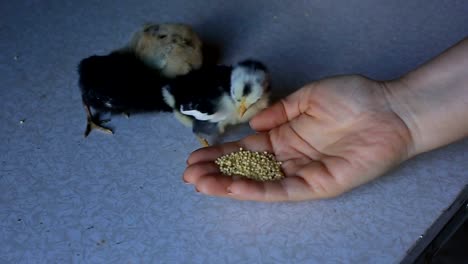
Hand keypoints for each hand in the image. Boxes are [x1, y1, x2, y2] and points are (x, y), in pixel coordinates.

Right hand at [183, 75, 412, 200]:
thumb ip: (280, 111)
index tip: (194, 156)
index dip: (220, 153)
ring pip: (258, 182)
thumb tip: (253, 121)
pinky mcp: (317, 185)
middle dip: (216, 172)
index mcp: (285, 136)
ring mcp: (301, 172)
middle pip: (246, 168)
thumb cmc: (353, 98)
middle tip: (189, 175)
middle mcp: (288, 157)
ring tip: (200, 184)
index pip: (245, 148)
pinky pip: (283, 190)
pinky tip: (233, 187)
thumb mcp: (309, 96)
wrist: (390, 109)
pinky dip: (257, 189)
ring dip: (228, 184)